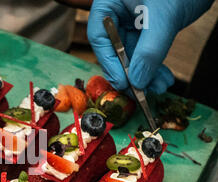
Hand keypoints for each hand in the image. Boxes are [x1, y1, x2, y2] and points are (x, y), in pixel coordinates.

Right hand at [87, 0, 213, 93]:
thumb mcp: (163, 16)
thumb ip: (149, 50)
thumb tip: (137, 80)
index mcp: (110, 2)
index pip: (100, 36)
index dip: (109, 62)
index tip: (122, 82)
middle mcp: (118, 11)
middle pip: (114, 49)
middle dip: (131, 72)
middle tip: (140, 91)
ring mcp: (133, 20)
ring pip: (132, 54)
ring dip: (145, 74)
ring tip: (157, 87)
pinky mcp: (148, 28)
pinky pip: (146, 52)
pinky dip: (154, 67)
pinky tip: (162, 78)